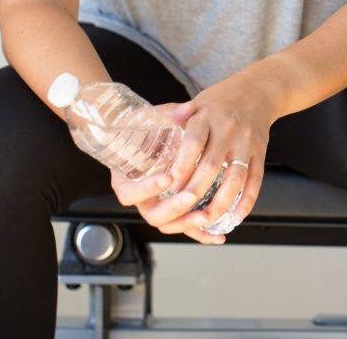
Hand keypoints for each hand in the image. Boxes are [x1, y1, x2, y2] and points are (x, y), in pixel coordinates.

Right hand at [109, 102, 224, 244]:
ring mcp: (159, 206)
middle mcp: (142, 197)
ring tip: (207, 215)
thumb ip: (174, 115)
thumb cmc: (155, 129)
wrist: (159, 139)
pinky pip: (186, 228)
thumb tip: (188, 109)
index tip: (167, 177)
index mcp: (127, 178)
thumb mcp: (162, 118)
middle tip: (191, 196)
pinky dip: (202, 234)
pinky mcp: (176, 213)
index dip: (146, 188)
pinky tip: (219, 236)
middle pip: (153, 214)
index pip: (129, 193)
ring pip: (170, 224)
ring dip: (189, 222)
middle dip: (173, 208)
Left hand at [154, 72, 280, 242]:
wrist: (259, 90)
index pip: (193, 142)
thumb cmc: (222, 100)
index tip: (169, 184)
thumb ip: (176, 116)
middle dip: (196, 190)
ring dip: (222, 202)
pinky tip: (236, 215)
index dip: (182, 165)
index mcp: (208, 116)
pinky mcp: (260, 153)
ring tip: (207, 219)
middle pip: (212, 165)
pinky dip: (246, 200)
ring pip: (235, 177)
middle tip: (182, 208)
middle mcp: (228, 129)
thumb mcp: (197, 101)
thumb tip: (153, 121)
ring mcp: (246, 142)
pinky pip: (255, 180)